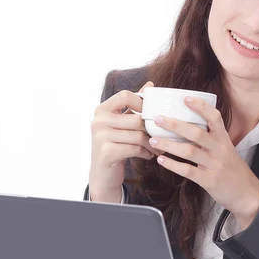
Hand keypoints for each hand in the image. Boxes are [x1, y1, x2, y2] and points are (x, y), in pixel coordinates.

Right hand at [88, 80, 164, 200]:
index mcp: (102, 110)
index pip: (125, 95)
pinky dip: (146, 152)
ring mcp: (100, 137)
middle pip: (136, 119)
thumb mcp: (122, 123)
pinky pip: (135, 148)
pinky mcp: (106, 152)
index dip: (142, 103)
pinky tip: (148, 155)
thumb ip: (133, 104)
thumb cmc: (116, 145)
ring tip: (157, 147)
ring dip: (152, 143)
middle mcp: (98, 121)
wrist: (103, 174)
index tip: (152, 114)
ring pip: (138, 135)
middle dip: (152, 129)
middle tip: (161, 136)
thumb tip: (149, 85)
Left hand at [149, 96, 258, 228]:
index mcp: (223, 139)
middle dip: (175, 125)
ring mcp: (214, 165)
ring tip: (153, 140)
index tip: (185, 98)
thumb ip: (211, 138)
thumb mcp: (226, 149)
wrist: (246, 193)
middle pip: (196, 133)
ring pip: (189, 151)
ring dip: (169, 145)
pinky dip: (172, 165)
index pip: (214, 118)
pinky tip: (161, 160)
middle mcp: (219, 149)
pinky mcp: (208, 180)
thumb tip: (187, 126)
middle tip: (158, 119)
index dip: (200, 107)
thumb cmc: (232, 169)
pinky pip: (187, 171)